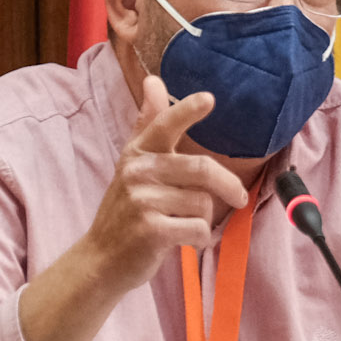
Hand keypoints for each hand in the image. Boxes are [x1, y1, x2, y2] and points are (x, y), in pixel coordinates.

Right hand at [74, 76, 248, 296]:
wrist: (100, 260)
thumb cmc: (126, 211)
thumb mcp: (133, 165)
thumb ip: (148, 125)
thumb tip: (154, 80)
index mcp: (138, 153)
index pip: (163, 125)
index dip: (186, 111)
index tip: (209, 99)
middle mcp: (137, 172)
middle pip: (202, 170)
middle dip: (229, 186)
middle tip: (239, 198)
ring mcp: (141, 201)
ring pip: (203, 203)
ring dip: (204, 218)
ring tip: (184, 224)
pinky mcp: (149, 230)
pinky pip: (197, 229)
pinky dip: (199, 238)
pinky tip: (182, 241)